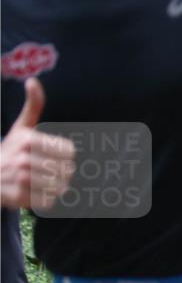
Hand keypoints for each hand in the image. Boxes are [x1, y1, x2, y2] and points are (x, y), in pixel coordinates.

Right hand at [0, 77, 74, 209]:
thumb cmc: (11, 149)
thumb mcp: (21, 127)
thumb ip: (33, 105)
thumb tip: (32, 81)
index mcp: (29, 140)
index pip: (69, 152)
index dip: (64, 156)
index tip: (53, 155)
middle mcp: (23, 158)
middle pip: (66, 170)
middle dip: (61, 172)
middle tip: (48, 170)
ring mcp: (19, 179)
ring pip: (59, 187)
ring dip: (56, 186)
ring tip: (44, 181)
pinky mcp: (17, 198)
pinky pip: (47, 201)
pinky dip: (46, 199)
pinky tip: (36, 192)